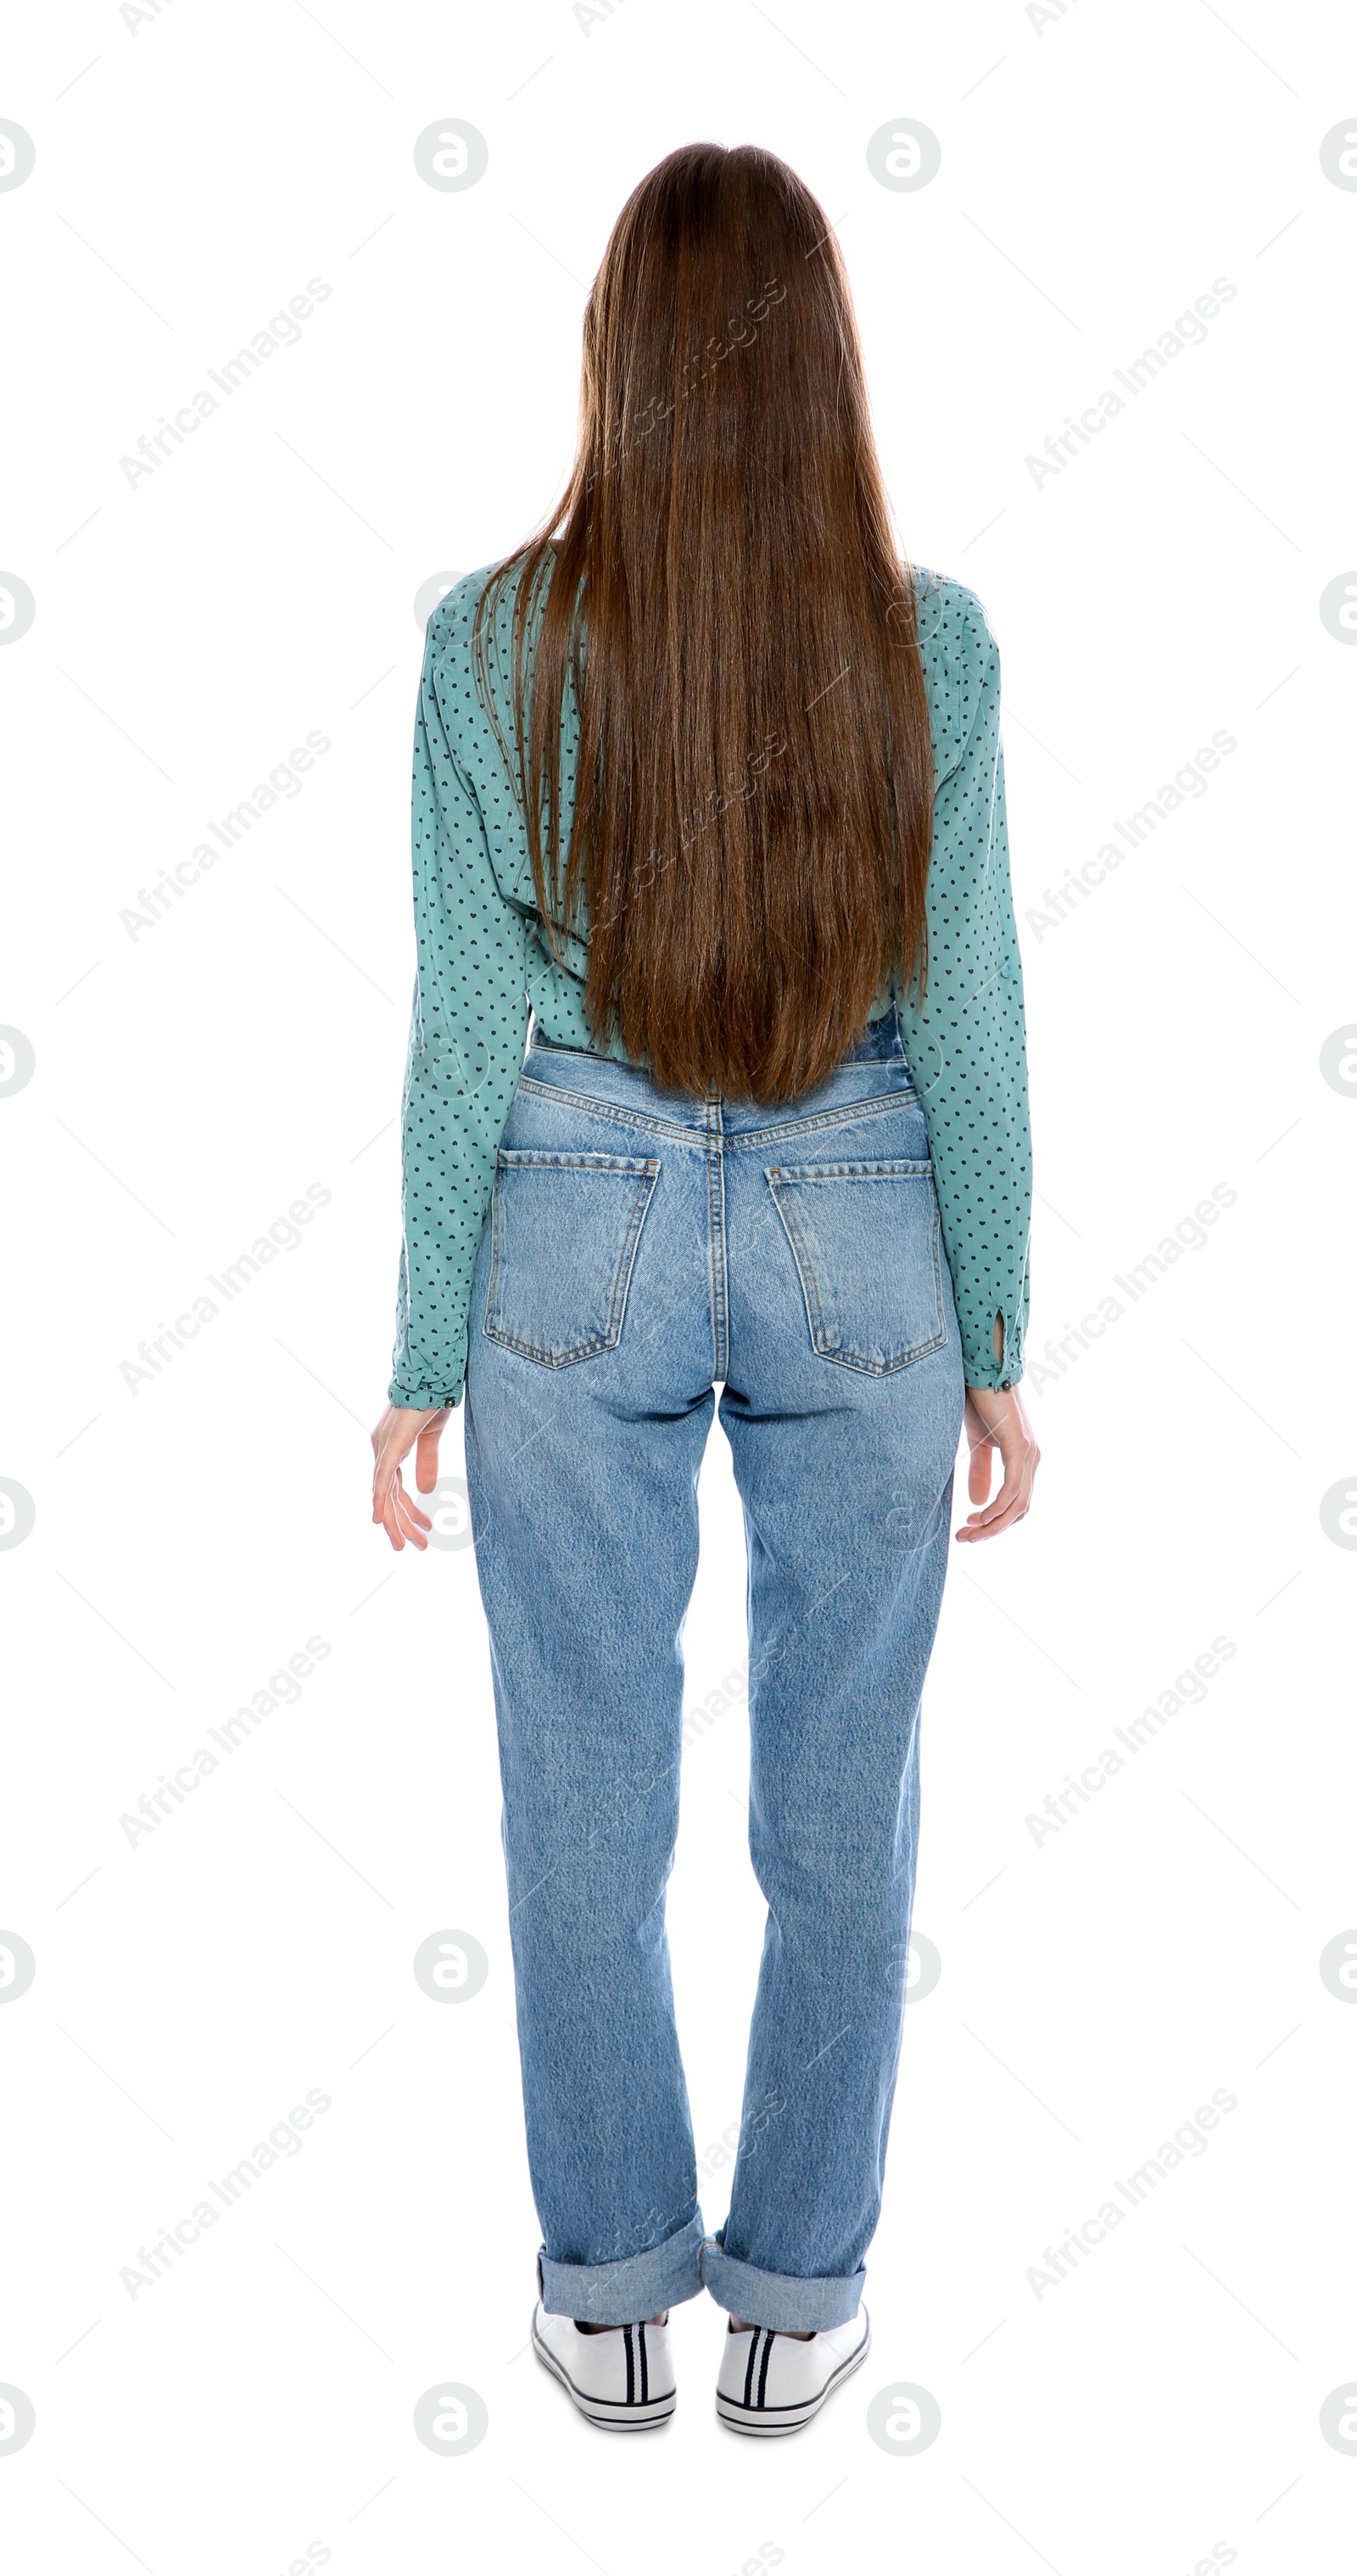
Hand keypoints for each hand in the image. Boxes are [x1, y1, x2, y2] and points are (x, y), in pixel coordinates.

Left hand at [371, 1403, 450, 1551]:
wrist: (434, 1374)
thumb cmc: (433, 1398)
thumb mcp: (433, 1437)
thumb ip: (428, 1463)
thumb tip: (426, 1491)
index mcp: (392, 1447)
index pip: (396, 1488)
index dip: (408, 1510)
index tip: (422, 1528)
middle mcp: (382, 1449)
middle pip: (390, 1496)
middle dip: (402, 1523)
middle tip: (416, 1546)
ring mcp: (383, 1447)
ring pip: (386, 1494)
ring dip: (399, 1521)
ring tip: (410, 1544)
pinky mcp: (390, 1445)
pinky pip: (384, 1478)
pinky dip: (381, 1500)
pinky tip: (381, 1521)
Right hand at [957, 1384, 1038, 1541]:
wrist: (980, 1370)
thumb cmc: (980, 1401)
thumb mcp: (977, 1442)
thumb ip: (980, 1470)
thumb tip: (976, 1502)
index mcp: (1024, 1459)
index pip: (1017, 1504)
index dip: (995, 1522)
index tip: (969, 1530)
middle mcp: (1032, 1459)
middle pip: (1019, 1510)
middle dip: (992, 1530)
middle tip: (965, 1540)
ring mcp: (1029, 1454)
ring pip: (1018, 1504)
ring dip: (992, 1524)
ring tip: (968, 1534)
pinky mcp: (1019, 1447)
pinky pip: (1012, 1488)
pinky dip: (997, 1507)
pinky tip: (979, 1516)